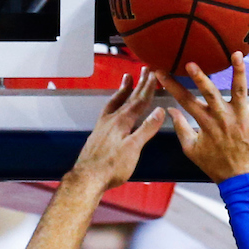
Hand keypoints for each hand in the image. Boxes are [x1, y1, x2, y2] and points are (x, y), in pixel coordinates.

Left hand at [71, 68, 163, 190]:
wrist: (88, 178)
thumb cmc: (112, 166)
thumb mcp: (134, 147)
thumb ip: (146, 128)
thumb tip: (159, 111)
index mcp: (122, 121)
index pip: (139, 101)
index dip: (148, 88)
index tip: (154, 75)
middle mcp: (111, 120)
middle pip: (128, 98)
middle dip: (138, 84)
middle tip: (144, 70)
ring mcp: (103, 126)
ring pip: (115, 102)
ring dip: (123, 90)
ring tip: (126, 80)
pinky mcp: (98, 134)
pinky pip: (108, 112)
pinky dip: (114, 104)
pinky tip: (114, 108)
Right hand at [156, 53, 248, 182]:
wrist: (242, 179)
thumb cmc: (218, 165)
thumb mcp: (192, 150)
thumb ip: (181, 128)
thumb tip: (170, 111)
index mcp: (205, 123)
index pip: (185, 99)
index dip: (171, 84)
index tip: (161, 71)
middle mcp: (222, 117)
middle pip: (209, 91)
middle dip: (200, 76)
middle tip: (192, 63)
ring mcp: (241, 116)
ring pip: (238, 88)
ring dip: (237, 70)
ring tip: (236, 53)